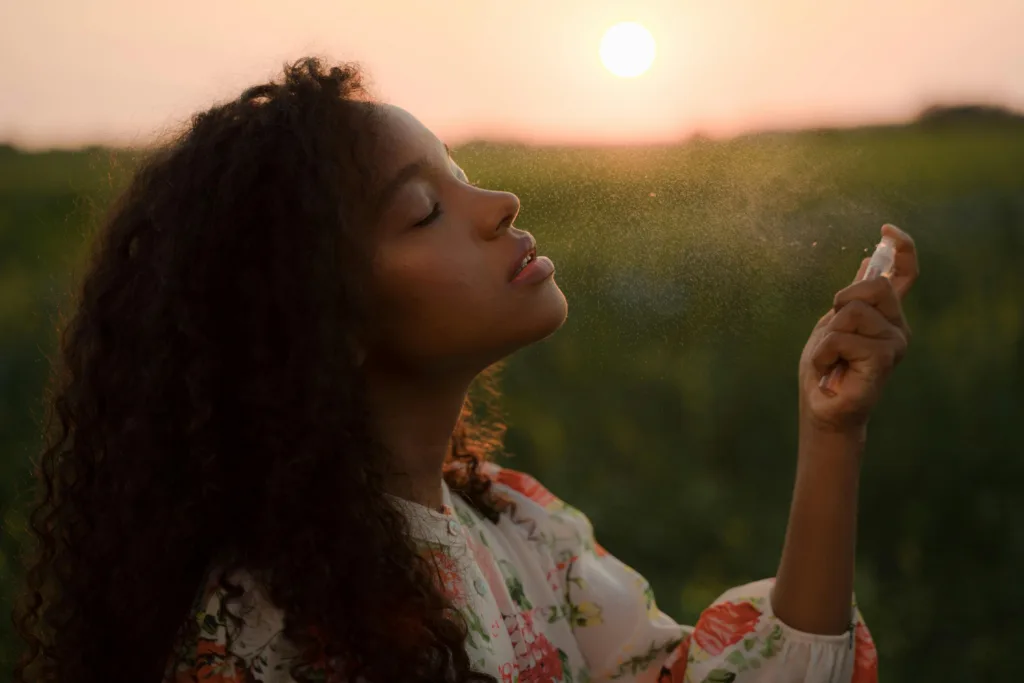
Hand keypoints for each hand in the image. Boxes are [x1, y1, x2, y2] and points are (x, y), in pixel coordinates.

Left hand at [798, 224, 918, 433]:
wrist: (823, 408)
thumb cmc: (826, 369)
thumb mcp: (834, 323)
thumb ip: (855, 297)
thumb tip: (870, 260)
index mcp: (886, 316)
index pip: (905, 275)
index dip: (902, 249)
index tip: (887, 230)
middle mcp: (898, 327)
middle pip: (873, 285)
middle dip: (842, 301)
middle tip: (833, 332)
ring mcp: (895, 343)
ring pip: (853, 312)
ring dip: (828, 335)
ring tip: (830, 357)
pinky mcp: (884, 359)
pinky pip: (844, 337)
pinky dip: (824, 352)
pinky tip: (829, 369)